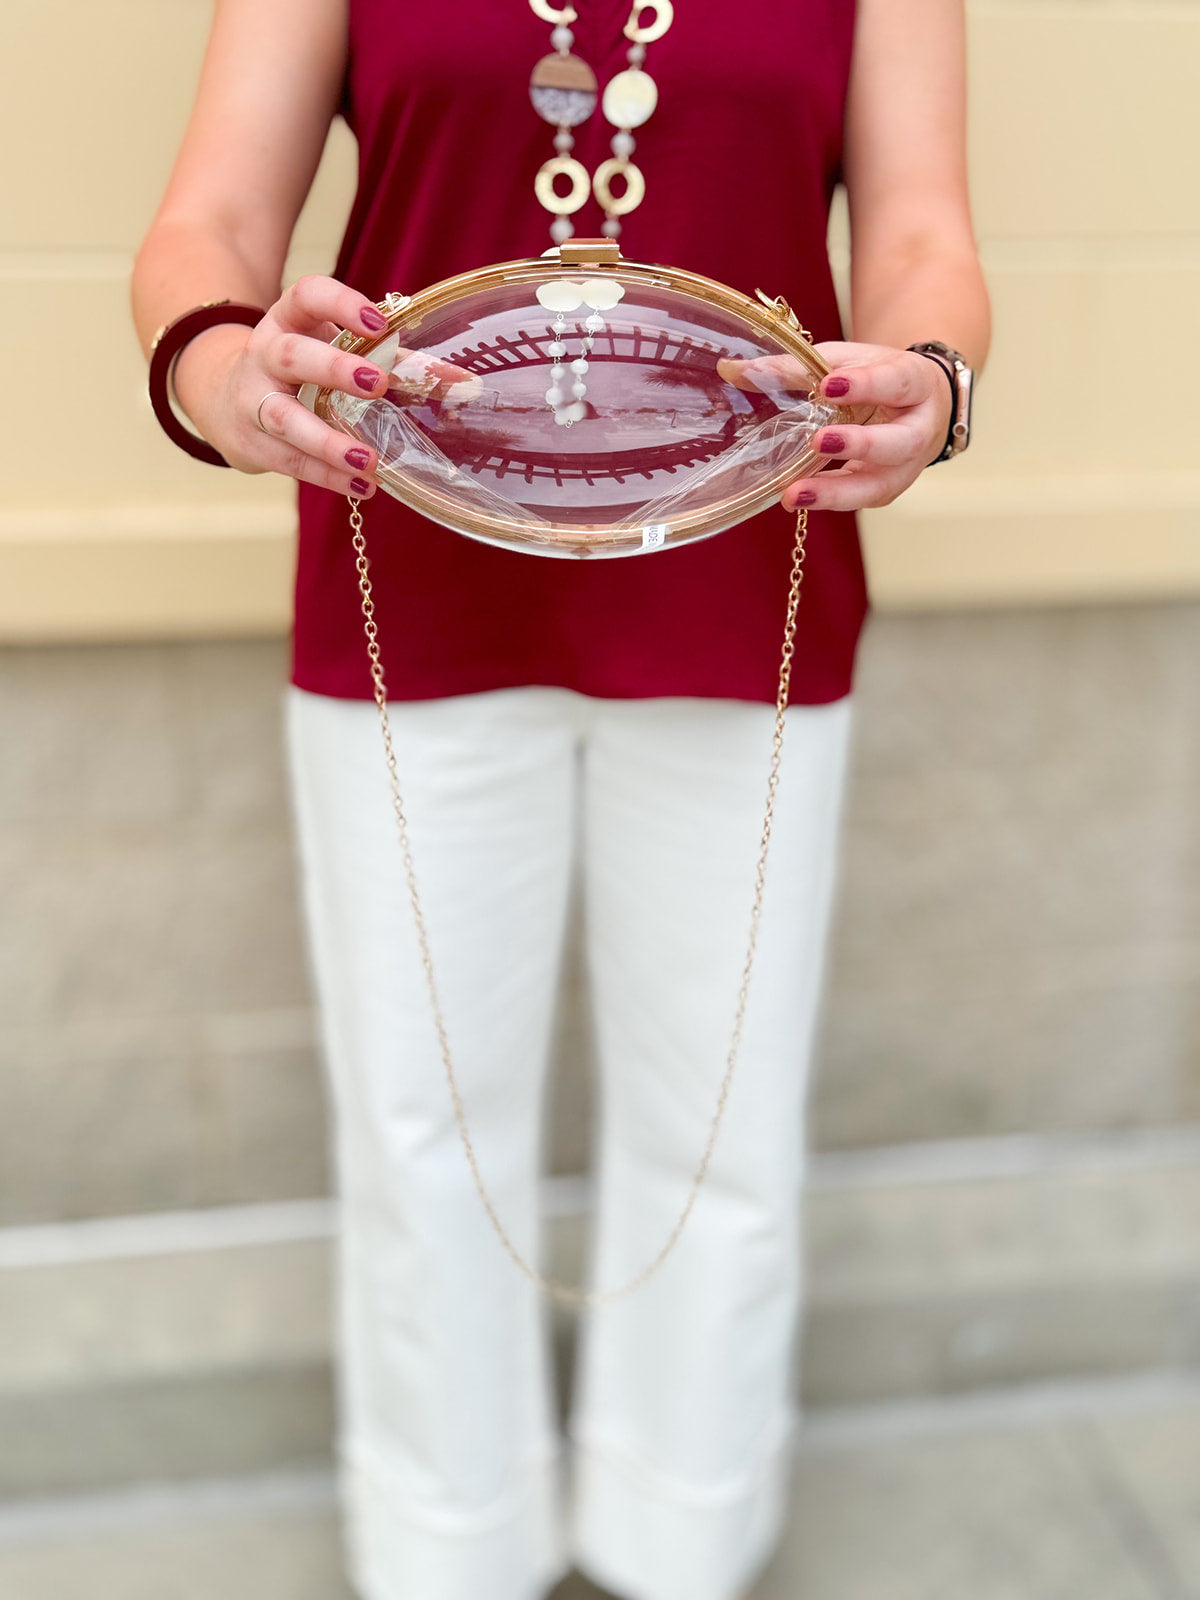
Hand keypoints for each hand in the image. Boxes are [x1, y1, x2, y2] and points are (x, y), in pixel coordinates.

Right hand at [171, 274, 476, 498]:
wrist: (224, 398)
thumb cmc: (304, 371)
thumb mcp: (337, 353)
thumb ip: (399, 364)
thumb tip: (465, 382)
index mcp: (289, 320)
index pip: (307, 296)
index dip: (340, 304)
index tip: (379, 323)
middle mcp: (265, 354)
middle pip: (292, 355)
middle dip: (333, 368)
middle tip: (376, 383)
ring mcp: (253, 400)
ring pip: (284, 418)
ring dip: (328, 441)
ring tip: (370, 460)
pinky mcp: (252, 443)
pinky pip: (289, 461)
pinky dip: (327, 476)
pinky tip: (362, 487)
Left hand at [777, 341, 953, 512]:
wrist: (917, 404)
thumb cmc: (879, 377)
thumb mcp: (844, 362)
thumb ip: (794, 367)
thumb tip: (732, 369)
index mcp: (916, 383)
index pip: (896, 381)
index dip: (866, 384)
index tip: (828, 384)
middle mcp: (920, 429)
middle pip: (899, 443)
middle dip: (859, 444)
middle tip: (819, 441)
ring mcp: (906, 466)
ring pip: (879, 486)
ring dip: (837, 492)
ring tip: (795, 494)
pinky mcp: (887, 489)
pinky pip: (861, 499)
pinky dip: (830, 499)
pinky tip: (799, 498)